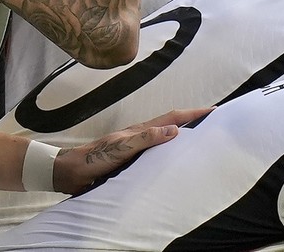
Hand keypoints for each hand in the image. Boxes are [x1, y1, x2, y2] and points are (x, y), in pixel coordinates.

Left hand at [52, 107, 213, 193]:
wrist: (70, 173)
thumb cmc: (93, 159)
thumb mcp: (121, 147)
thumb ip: (145, 139)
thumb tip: (174, 130)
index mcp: (141, 130)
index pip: (173, 118)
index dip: (193, 114)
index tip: (213, 111)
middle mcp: (142, 137)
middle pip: (173, 125)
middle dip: (193, 122)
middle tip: (214, 124)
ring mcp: (138, 149)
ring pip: (166, 140)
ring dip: (184, 137)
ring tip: (201, 142)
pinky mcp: (133, 162)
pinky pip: (158, 155)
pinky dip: (171, 154)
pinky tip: (175, 163)